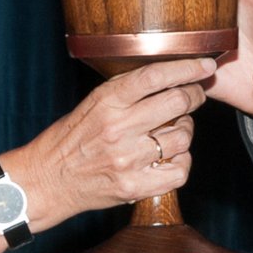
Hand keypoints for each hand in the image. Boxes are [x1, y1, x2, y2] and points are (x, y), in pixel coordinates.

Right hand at [6, 56, 212, 228]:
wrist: (48, 179)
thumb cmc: (72, 138)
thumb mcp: (93, 103)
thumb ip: (128, 91)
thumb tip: (171, 78)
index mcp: (107, 101)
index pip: (156, 76)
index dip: (187, 68)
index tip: (205, 65)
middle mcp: (118, 128)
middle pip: (177, 102)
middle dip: (194, 95)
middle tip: (194, 95)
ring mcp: (127, 159)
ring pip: (182, 137)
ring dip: (185, 130)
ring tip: (174, 129)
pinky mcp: (134, 186)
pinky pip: (179, 171)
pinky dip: (181, 161)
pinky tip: (170, 156)